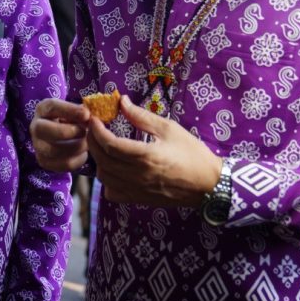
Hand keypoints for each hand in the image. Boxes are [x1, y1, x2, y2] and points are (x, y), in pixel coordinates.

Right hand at [30, 99, 90, 171]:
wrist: (61, 136)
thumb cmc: (70, 119)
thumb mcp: (74, 111)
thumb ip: (81, 112)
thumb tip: (89, 118)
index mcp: (43, 109)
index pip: (52, 107)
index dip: (70, 110)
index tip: (87, 114)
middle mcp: (36, 127)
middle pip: (47, 130)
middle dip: (70, 132)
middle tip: (84, 131)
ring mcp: (38, 146)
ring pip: (55, 150)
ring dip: (77, 147)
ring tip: (87, 142)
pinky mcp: (44, 161)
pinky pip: (63, 164)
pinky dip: (78, 159)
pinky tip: (83, 152)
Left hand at [87, 95, 221, 206]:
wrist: (207, 184)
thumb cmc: (191, 153)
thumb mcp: (169, 129)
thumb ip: (142, 116)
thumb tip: (121, 102)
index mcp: (145, 156)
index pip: (110, 144)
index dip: (97, 130)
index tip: (94, 119)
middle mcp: (137, 175)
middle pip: (102, 160)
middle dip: (93, 142)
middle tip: (93, 129)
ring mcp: (136, 190)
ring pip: (104, 177)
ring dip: (98, 160)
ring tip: (103, 146)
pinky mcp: (138, 199)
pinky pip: (112, 192)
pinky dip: (106, 179)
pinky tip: (113, 168)